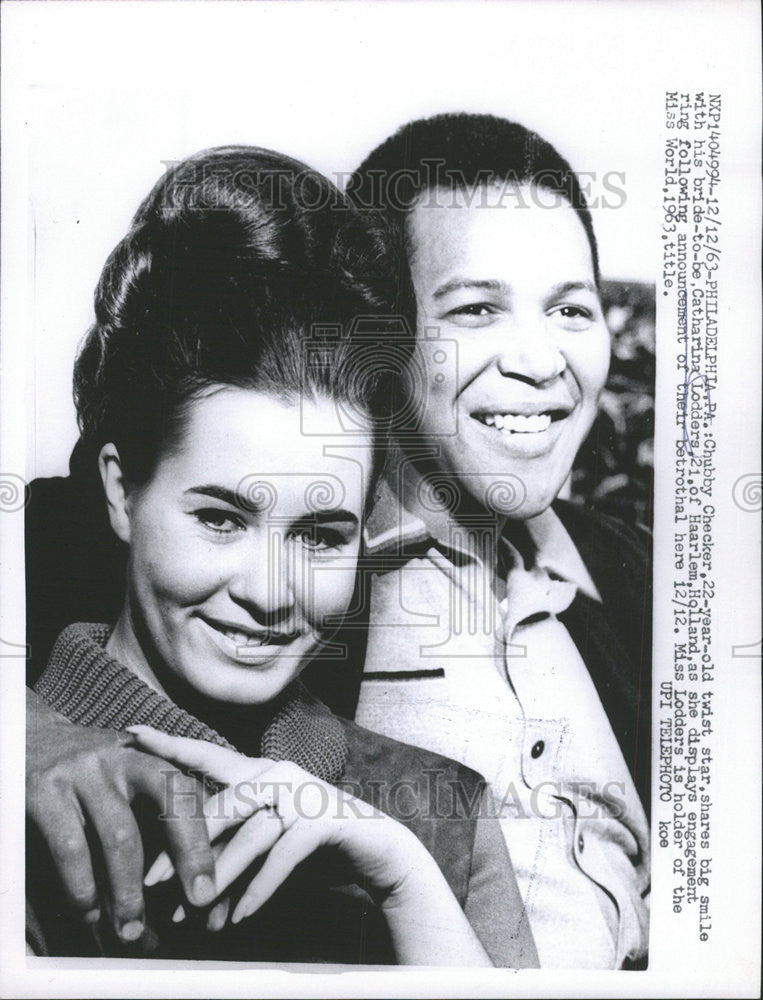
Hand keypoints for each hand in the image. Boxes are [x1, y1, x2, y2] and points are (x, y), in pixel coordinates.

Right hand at [26, 689, 216, 941]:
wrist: (22, 737)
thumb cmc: (84, 773)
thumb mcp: (121, 774)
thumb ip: (149, 814)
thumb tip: (181, 884)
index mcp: (145, 754)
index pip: (188, 789)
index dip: (206, 832)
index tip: (215, 877)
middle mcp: (120, 757)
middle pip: (170, 800)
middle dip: (190, 854)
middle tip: (199, 900)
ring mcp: (82, 771)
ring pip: (121, 834)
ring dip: (130, 889)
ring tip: (132, 928)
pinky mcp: (44, 791)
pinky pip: (72, 848)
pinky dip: (83, 886)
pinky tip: (89, 909)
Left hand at [127, 726, 492, 965]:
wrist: (375, 850)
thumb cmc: (309, 845)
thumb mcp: (263, 837)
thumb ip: (227, 842)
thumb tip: (173, 876)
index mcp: (258, 771)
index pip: (206, 755)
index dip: (168, 744)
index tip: (130, 730)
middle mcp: (277, 774)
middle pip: (220, 805)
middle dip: (182, 847)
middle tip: (150, 884)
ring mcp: (303, 795)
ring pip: (249, 835)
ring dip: (220, 879)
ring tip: (195, 915)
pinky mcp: (323, 821)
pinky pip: (282, 857)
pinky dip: (259, 890)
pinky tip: (239, 916)